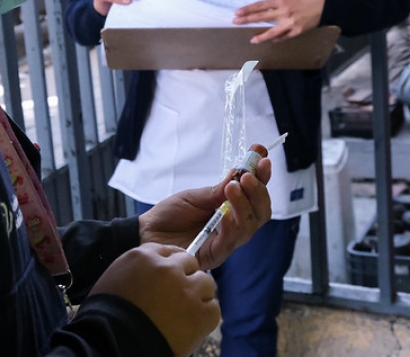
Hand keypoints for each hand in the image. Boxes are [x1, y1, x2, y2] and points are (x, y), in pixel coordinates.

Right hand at [88, 243, 219, 356]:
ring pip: (206, 282)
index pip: (168, 251)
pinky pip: (213, 308)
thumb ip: (139, 269)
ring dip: (198, 295)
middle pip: (189, 263)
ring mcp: (186, 290)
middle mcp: (167, 269)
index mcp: (144, 257)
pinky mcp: (199, 314)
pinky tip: (192, 324)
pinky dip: (205, 316)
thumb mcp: (116, 278)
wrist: (113, 341)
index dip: (171, 266)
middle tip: (176, 296)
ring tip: (185, 311)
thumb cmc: (108, 315)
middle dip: (186, 277)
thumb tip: (155, 271)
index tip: (168, 278)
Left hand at [138, 158, 271, 270]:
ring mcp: (225, 241)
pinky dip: (231, 226)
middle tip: (248, 175)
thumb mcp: (195, 196)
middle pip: (261, 212)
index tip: (261, 154)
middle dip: (258, 192)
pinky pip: (229, 242)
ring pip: (249, 227)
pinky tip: (226, 214)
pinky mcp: (214, 255)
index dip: (262, 175)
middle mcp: (234, 226)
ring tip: (232, 188)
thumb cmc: (171, 214)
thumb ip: (218, 189)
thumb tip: (240, 171)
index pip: (255, 194)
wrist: (147, 232)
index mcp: (231, 209)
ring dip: (244, 205)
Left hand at [232, 0, 325, 43]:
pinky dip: (277, 38)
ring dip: (261, 36)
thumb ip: (279, 2)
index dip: (247, 9)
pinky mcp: (298, 31)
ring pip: (272, 31)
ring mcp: (291, 23)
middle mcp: (284, 12)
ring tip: (252, 40)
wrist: (327, 2)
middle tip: (235, 21)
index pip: (260, 5)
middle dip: (247, 19)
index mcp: (282, 0)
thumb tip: (268, 9)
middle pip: (261, 16)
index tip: (237, 12)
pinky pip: (284, 36)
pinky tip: (270, 40)